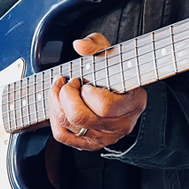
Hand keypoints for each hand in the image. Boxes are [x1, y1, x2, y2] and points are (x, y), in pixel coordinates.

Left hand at [48, 32, 146, 150]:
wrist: (120, 92)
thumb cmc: (115, 72)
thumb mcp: (109, 53)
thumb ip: (96, 44)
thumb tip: (79, 45)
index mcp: (133, 103)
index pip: (105, 106)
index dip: (87, 92)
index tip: (82, 79)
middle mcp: (121, 125)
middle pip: (82, 118)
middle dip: (66, 96)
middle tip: (69, 83)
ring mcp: (105, 138)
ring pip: (70, 126)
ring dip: (57, 104)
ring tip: (60, 90)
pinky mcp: (89, 144)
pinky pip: (62, 136)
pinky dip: (54, 118)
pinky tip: (58, 104)